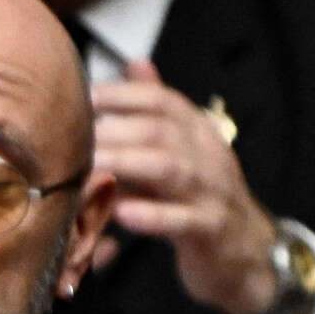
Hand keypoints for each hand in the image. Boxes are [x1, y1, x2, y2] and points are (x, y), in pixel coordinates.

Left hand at [94, 61, 280, 313]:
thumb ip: (155, 113)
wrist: (246, 251)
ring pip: (169, 169)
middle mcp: (207, 154)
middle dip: (113, 130)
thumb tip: (135, 62)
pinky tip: (122, 213)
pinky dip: (152, 216)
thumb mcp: (181, 151)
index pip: (161, 101)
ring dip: (125, 164)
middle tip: (68, 136)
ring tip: (88, 166)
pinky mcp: (212, 229)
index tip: (82, 95)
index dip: (121, 95)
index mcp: (197, 131)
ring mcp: (212, 191)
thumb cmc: (199, 198)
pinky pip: (182, 220)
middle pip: (159, 131)